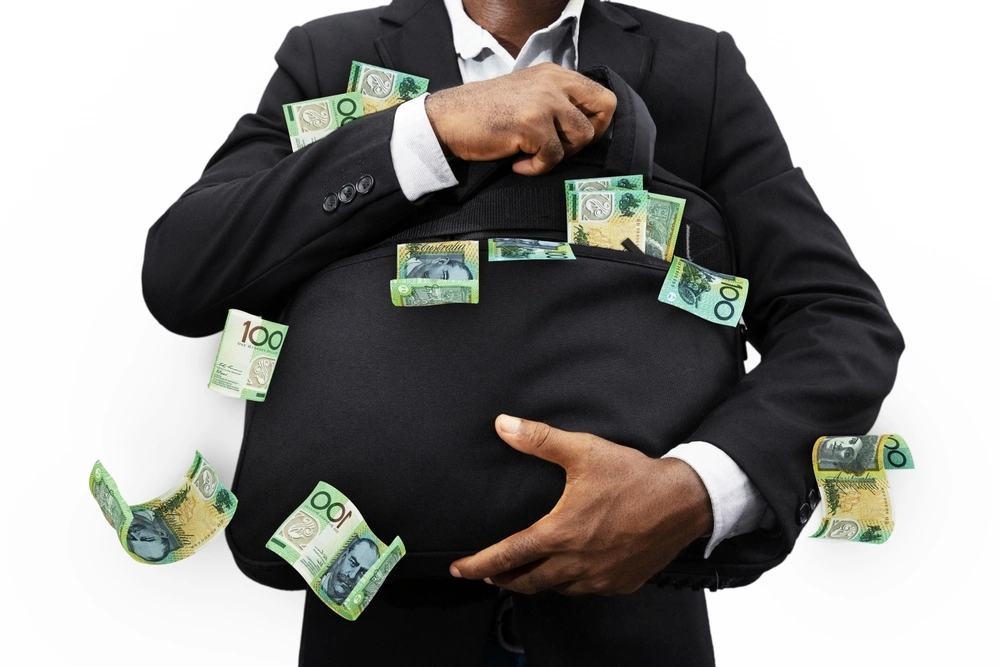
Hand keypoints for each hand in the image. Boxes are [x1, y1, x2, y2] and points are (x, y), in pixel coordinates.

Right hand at [425, 62, 616, 175]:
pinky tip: (519, 163)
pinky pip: (554, 157)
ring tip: (535, 154)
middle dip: (588, 136)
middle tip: (562, 148)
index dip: (598, 121)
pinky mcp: (532, 124)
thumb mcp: (528, 94)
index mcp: (555, 73)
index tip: (575, 136)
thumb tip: (586, 126)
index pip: (602, 94)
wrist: (450, 119)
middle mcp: (554, 82)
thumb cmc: (486, 112)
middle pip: (604, 110)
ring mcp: (544, 101)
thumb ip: (556, 100)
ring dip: (561, 154)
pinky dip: (537, 167)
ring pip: (582, 137)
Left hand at [450, 415, 713, 595]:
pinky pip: (583, 591)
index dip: (479, 565)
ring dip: (534, 582)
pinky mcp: (619, 584)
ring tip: (522, 573)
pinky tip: (566, 573)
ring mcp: (598, 578)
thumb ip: (539, 439)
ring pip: (554, 589)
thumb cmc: (634, 477)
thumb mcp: (583, 451)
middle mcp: (576, 563)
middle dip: (502, 579)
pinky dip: (567, 584)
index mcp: (560, 533)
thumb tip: (504, 425)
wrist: (683, 502)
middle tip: (488, 574)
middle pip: (526, 582)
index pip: (507, 556)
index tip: (459, 570)